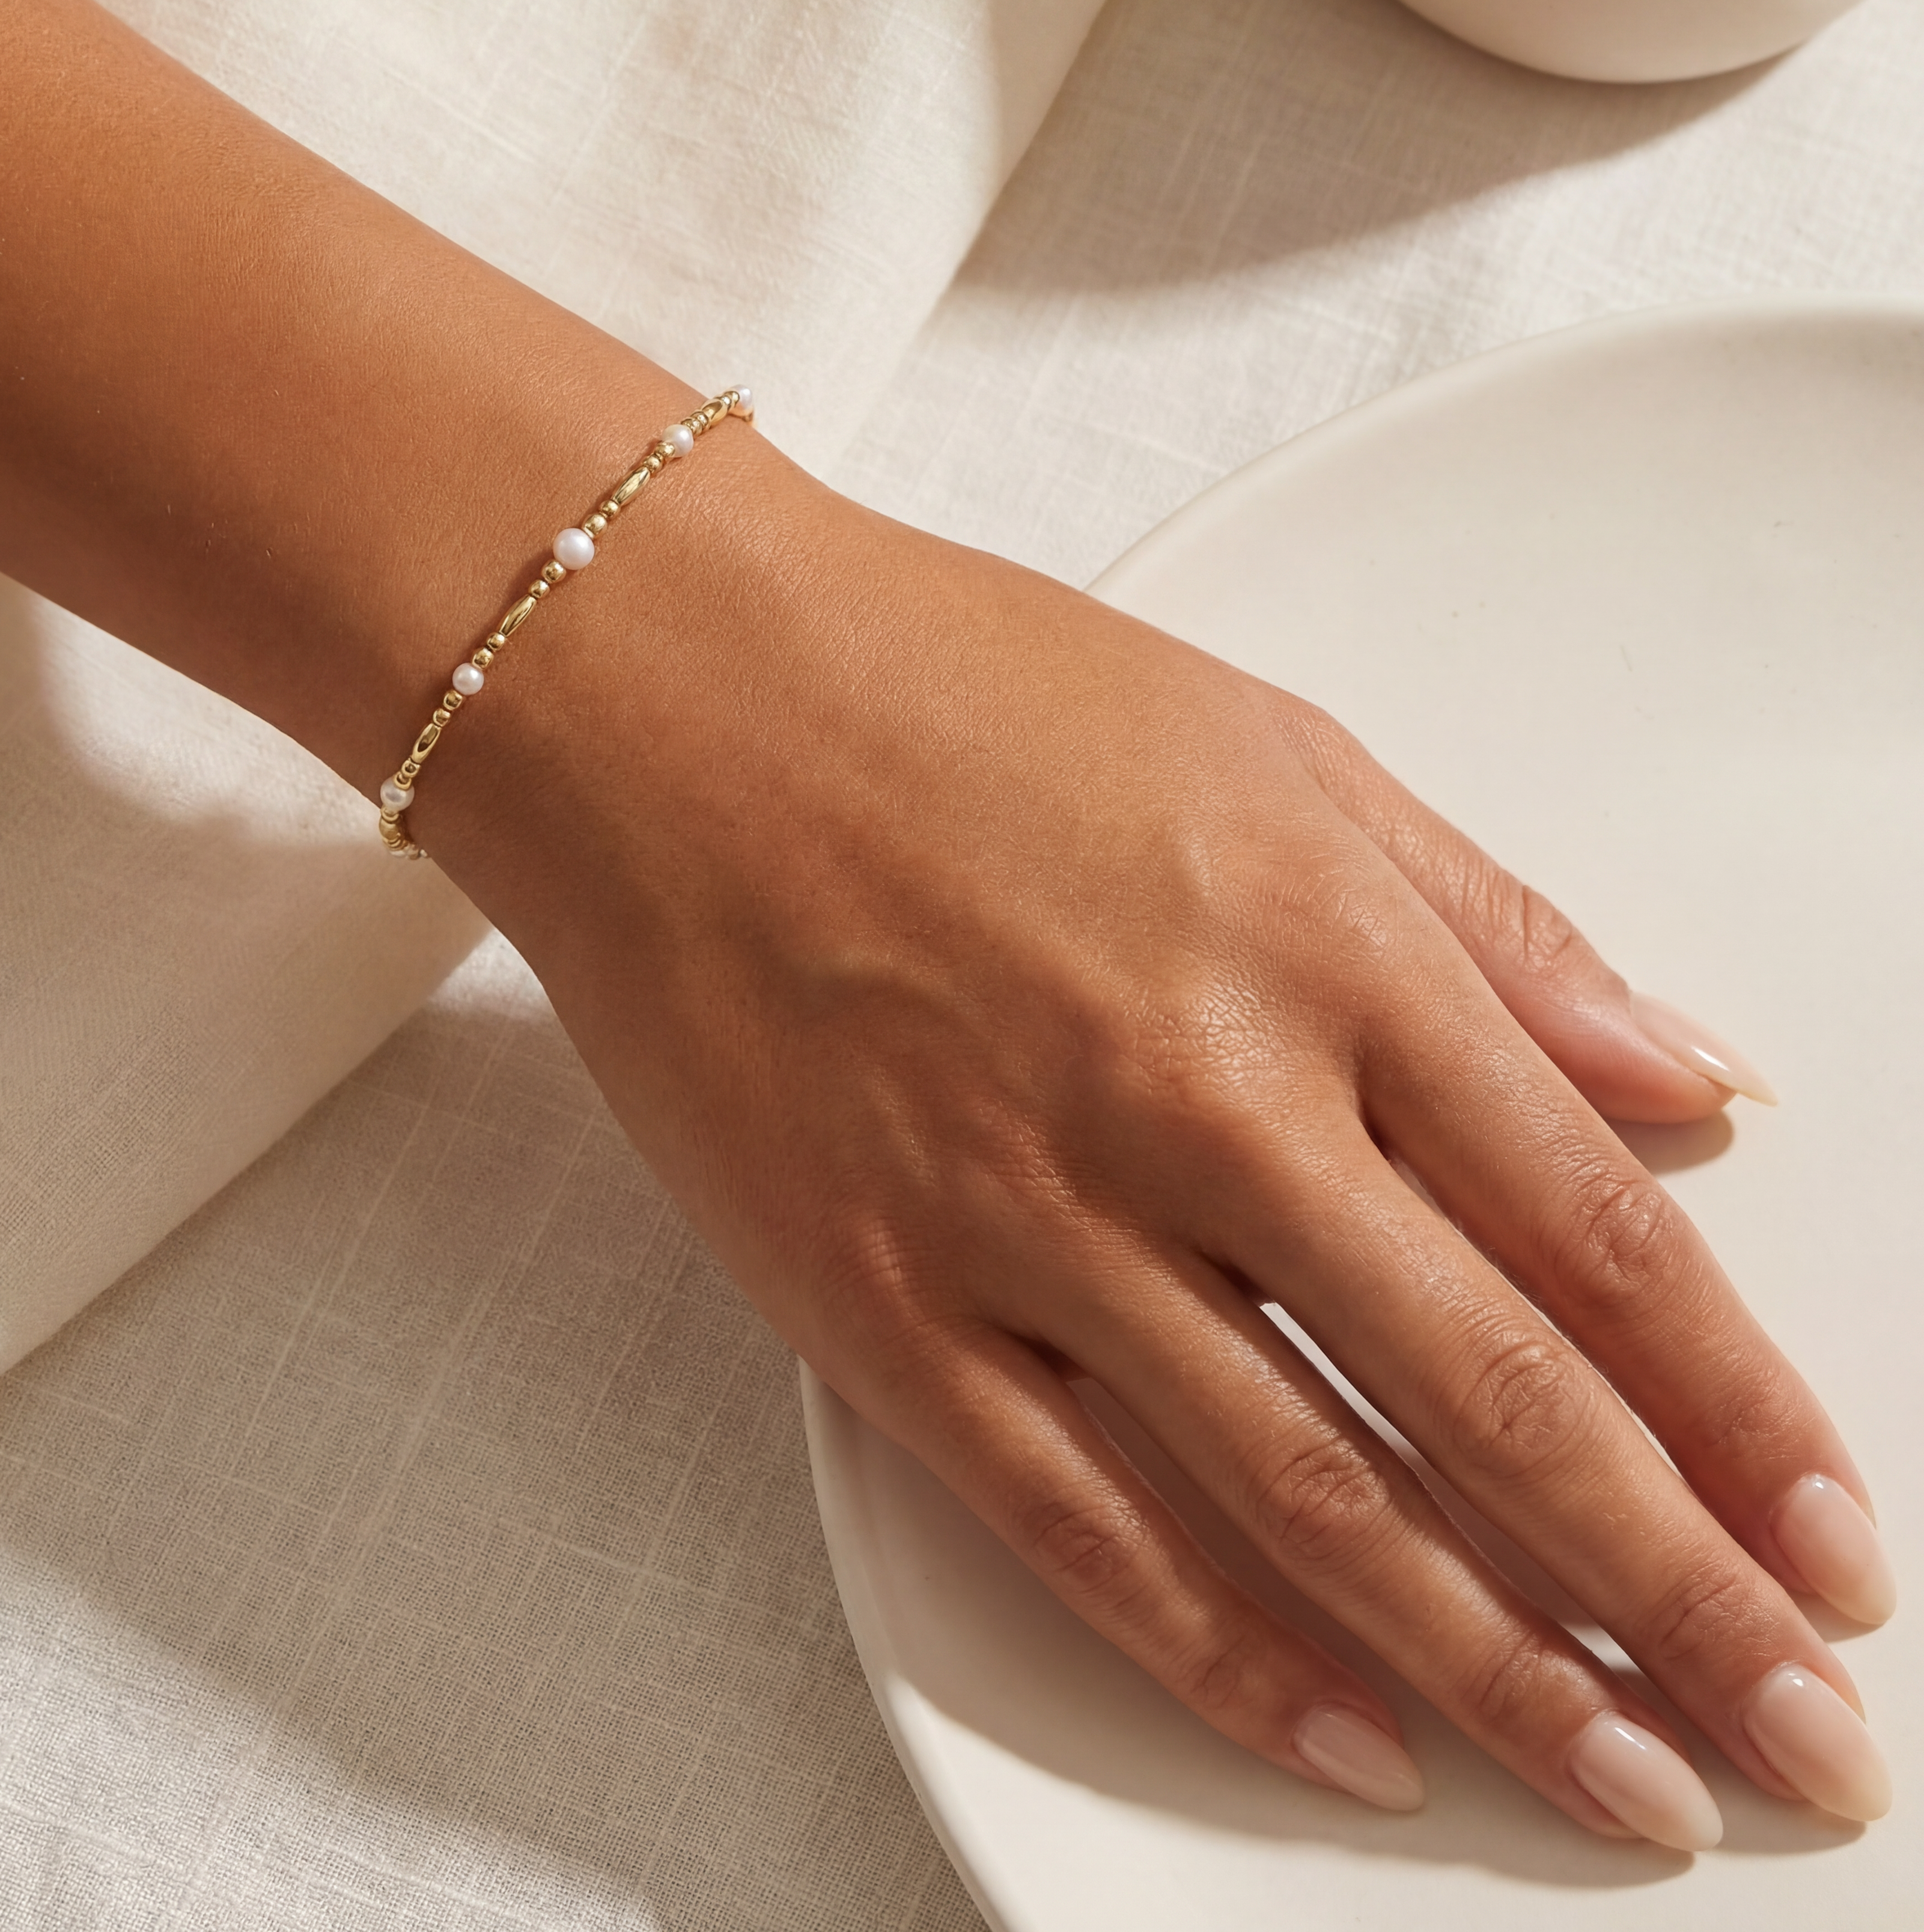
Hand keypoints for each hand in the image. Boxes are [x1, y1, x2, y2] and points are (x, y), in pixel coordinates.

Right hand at [429, 427, 1894, 1845]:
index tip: (1830, 1539)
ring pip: (1310, 1494)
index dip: (1741, 1413)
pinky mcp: (878, 1295)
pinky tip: (1349, 1746)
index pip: (1595, 1232)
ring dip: (1495, 1668)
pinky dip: (1226, 1657)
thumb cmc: (956, 685)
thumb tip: (1684, 1079)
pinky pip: (1080, 1518)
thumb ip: (1487, 929)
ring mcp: (1030, 1211)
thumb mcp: (1269, 746)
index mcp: (1317, 948)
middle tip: (1800, 1743)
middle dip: (1678, 1595)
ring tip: (1628, 1789)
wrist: (667, 695)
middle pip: (1494, 1395)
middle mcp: (1199, 1097)